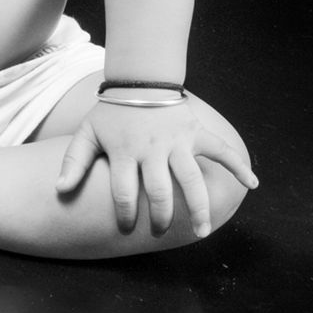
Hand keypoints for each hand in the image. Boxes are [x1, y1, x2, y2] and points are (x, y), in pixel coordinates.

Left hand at [55, 99, 257, 237]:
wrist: (139, 79)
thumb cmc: (111, 112)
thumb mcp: (88, 133)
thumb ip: (74, 162)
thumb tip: (59, 191)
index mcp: (125, 152)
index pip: (125, 193)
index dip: (126, 215)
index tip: (126, 228)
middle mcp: (153, 149)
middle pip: (160, 191)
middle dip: (162, 217)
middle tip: (160, 232)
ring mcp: (177, 141)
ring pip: (192, 179)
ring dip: (199, 207)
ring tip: (202, 232)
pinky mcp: (196, 132)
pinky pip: (221, 150)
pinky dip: (239, 165)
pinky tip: (253, 184)